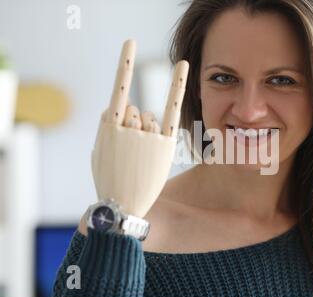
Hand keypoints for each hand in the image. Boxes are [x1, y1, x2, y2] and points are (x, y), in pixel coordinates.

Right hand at [91, 39, 188, 217]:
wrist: (123, 207)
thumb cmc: (109, 181)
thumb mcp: (98, 155)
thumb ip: (105, 129)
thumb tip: (113, 110)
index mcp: (107, 128)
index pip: (119, 95)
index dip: (124, 67)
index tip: (130, 42)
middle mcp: (126, 126)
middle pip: (137, 109)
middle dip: (135, 126)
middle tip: (133, 152)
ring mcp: (145, 134)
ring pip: (150, 117)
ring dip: (147, 133)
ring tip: (141, 159)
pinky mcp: (163, 143)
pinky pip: (171, 109)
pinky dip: (176, 86)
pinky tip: (182, 64)